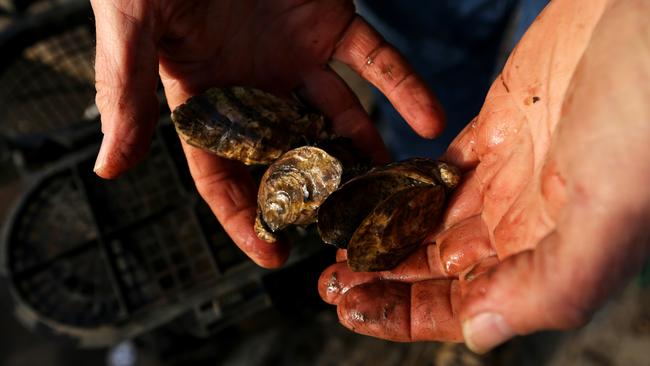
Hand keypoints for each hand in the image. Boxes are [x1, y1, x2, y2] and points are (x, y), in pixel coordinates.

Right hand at [90, 0, 443, 267]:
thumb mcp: (134, 29)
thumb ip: (125, 96)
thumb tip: (108, 169)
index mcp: (205, 100)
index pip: (223, 173)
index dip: (244, 218)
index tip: (275, 258)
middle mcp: (255, 89)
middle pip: (291, 156)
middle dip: (319, 196)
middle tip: (351, 233)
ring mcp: (297, 60)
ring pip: (340, 118)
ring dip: (369, 153)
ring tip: (396, 191)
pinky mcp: (332, 25)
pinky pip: (375, 62)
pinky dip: (404, 88)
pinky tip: (431, 119)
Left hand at [319, 0, 649, 351]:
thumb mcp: (610, 208)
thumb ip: (553, 282)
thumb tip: (481, 334)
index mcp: (554, 250)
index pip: (468, 303)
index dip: (407, 314)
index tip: (353, 310)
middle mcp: (528, 217)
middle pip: (440, 264)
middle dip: (383, 276)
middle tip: (331, 280)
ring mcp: (511, 169)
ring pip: (433, 217)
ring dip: (385, 232)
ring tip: (339, 242)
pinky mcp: (499, 123)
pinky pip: (438, 165)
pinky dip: (404, 181)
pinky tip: (373, 192)